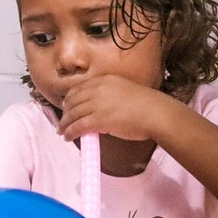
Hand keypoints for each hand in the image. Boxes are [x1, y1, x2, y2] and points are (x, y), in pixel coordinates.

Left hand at [58, 74, 173, 141]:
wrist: (156, 113)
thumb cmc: (146, 104)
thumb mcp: (124, 90)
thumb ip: (109, 94)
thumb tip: (98, 106)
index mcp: (104, 80)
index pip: (79, 88)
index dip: (69, 98)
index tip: (66, 105)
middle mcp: (98, 90)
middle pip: (73, 101)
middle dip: (65, 112)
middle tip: (62, 120)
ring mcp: (97, 104)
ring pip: (72, 114)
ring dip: (64, 124)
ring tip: (61, 131)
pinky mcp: (98, 119)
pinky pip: (78, 126)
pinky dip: (70, 132)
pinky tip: (67, 136)